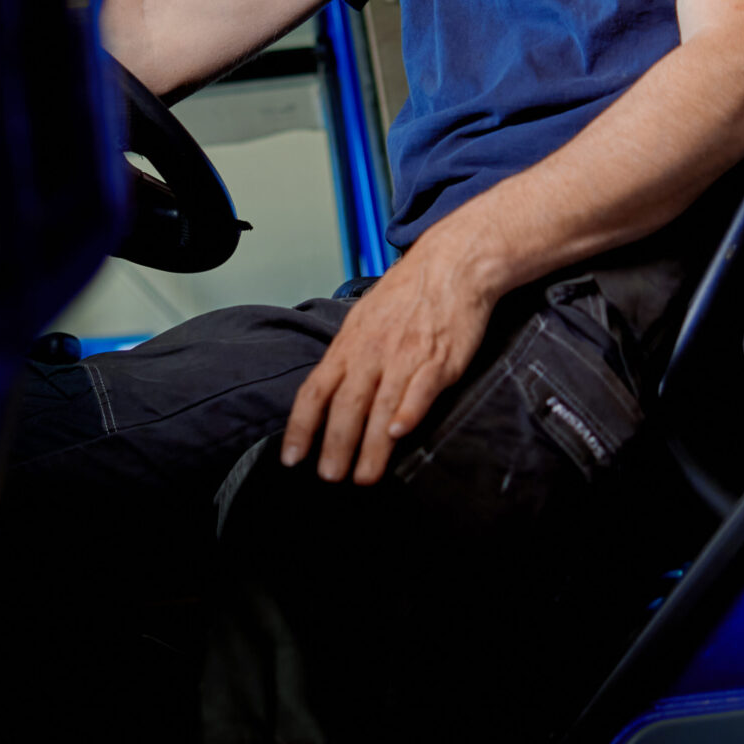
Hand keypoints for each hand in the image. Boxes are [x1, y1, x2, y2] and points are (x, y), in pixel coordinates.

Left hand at [281, 244, 498, 484]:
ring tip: (364, 476)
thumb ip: (348, 357)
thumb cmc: (407, 294)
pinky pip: (421, 388)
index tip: (292, 458)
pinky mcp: (440, 358)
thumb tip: (328, 392)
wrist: (451, 265)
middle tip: (329, 478)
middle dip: (335, 445)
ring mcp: (406, 356)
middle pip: (347, 405)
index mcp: (349, 345)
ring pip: (382, 406)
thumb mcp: (363, 320)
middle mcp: (372, 353)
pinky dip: (409, 410)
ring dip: (371, 445)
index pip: (315, 391)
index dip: (301, 426)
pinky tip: (400, 432)